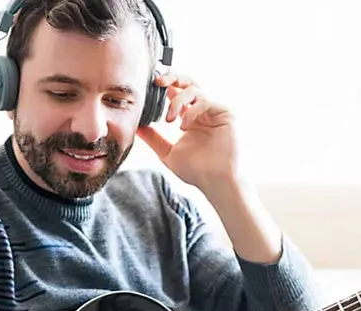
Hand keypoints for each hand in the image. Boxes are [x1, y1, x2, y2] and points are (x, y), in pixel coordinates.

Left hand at [137, 72, 237, 191]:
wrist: (214, 182)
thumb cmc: (196, 171)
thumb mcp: (167, 152)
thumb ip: (153, 138)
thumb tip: (136, 127)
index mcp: (190, 117)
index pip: (176, 93)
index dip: (164, 87)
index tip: (150, 88)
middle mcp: (202, 112)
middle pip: (188, 82)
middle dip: (172, 77)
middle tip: (158, 82)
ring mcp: (214, 111)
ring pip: (194, 89)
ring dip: (177, 101)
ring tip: (169, 119)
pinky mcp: (225, 113)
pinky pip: (205, 101)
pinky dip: (191, 111)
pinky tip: (184, 126)